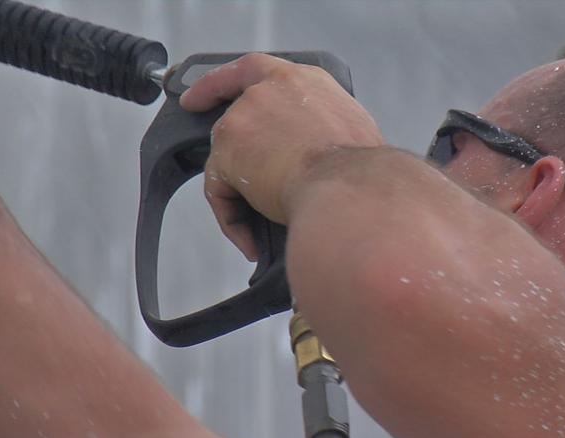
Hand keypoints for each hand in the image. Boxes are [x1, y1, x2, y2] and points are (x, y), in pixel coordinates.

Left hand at [179, 53, 383, 260]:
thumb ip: (326, 134)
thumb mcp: (353, 136)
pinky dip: (233, 219)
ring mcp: (245, 117)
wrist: (351, 190)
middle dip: (222, 138)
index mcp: (304, 83)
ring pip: (226, 159)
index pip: (256, 70)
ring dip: (240, 195)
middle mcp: (269, 91)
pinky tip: (251, 241)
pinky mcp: (229, 150)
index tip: (200, 94)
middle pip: (232, 114)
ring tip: (260, 227)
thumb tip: (324, 160)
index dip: (224, 81)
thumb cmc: (364, 172)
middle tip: (222, 160)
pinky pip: (219, 190)